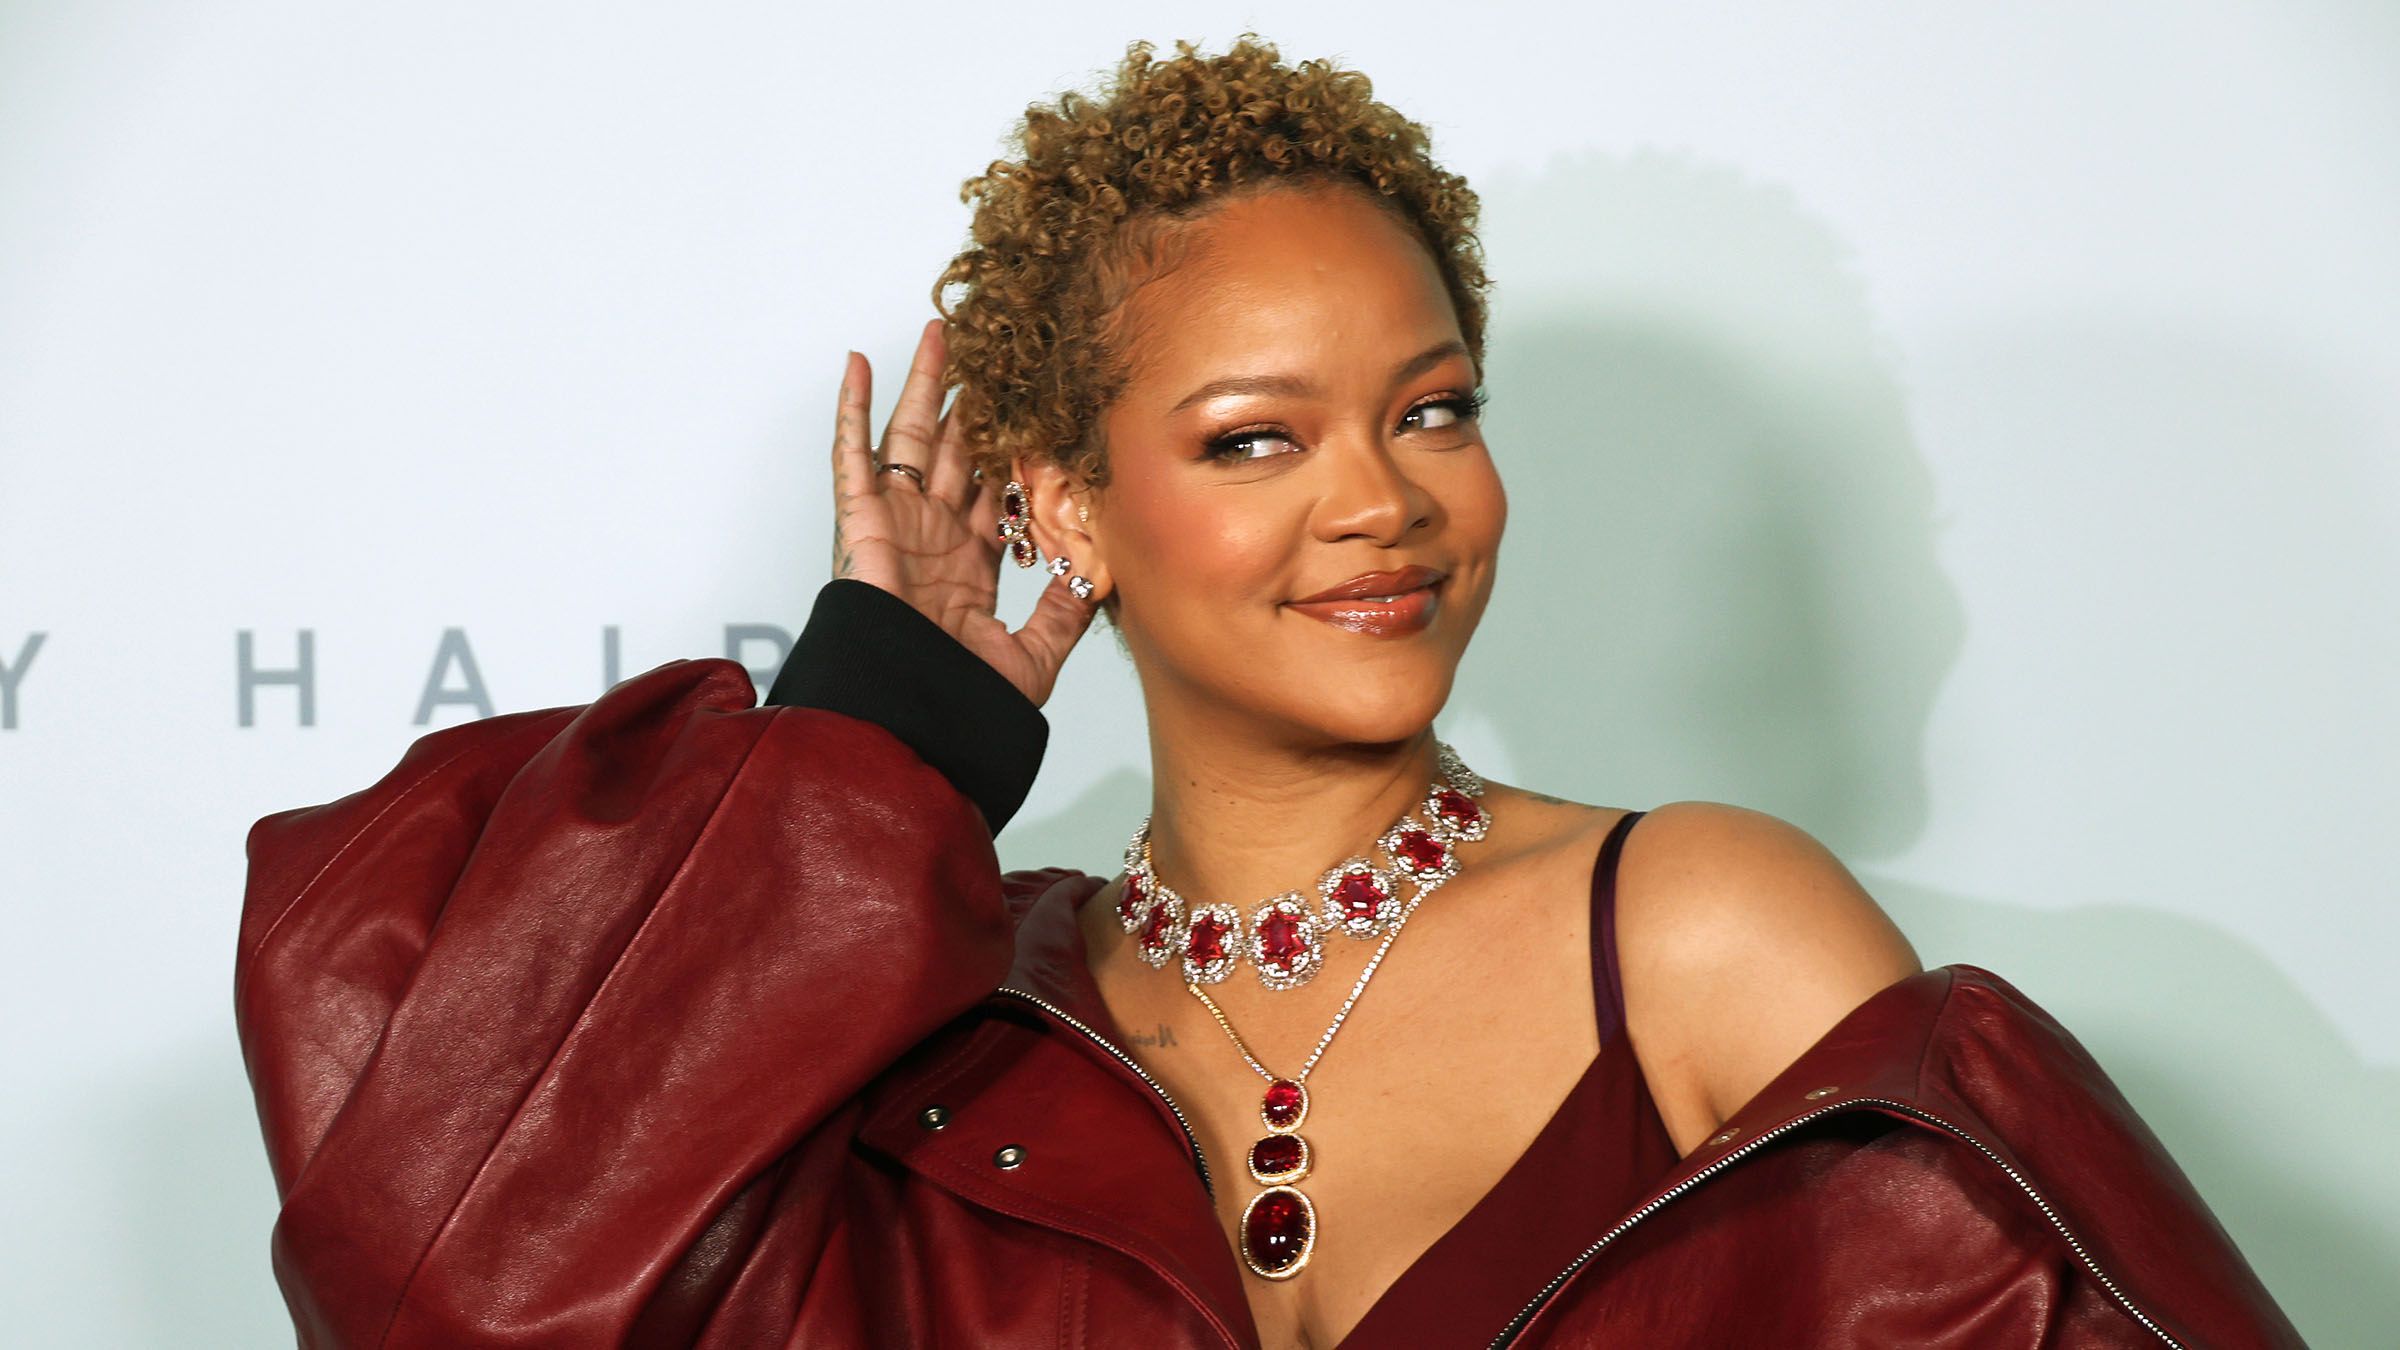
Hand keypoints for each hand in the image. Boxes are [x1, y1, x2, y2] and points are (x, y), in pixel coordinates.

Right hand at [829, 318, 1097, 706]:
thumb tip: (1102, 578)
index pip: (995, 491)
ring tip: (939, 336)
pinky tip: (859, 364)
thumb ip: (1065, 612)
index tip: (1036, 412)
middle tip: (989, 357)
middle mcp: (932, 536)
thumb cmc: (960, 700)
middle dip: (973, 404)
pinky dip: (851, 407)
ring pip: (913, 436)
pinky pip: (852, 452)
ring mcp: (896, 523)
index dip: (1014, 450)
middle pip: (957, 452)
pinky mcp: (861, 519)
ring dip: (925, 385)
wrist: (913, 715)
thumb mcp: (1033, 654)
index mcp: (968, 565)